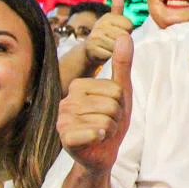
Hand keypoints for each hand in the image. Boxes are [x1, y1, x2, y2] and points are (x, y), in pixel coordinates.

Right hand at [57, 35, 132, 174]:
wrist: (102, 152)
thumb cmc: (111, 120)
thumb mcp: (121, 92)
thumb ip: (122, 64)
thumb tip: (125, 35)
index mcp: (79, 85)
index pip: (115, 89)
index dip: (120, 103)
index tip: (111, 110)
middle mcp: (67, 100)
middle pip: (111, 104)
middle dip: (116, 117)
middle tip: (107, 123)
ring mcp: (63, 118)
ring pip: (106, 120)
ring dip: (111, 129)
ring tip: (101, 132)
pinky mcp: (65, 137)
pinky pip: (96, 132)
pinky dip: (102, 138)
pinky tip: (95, 140)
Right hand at [84, 0, 133, 67]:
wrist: (90, 50)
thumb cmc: (107, 34)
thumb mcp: (113, 21)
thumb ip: (117, 7)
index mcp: (108, 17)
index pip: (129, 25)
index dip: (127, 32)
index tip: (119, 33)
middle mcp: (100, 24)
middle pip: (124, 36)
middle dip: (122, 42)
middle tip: (113, 42)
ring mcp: (94, 36)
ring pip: (118, 46)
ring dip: (116, 50)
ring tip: (109, 47)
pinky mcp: (91, 49)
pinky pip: (110, 55)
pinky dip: (110, 57)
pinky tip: (104, 53)